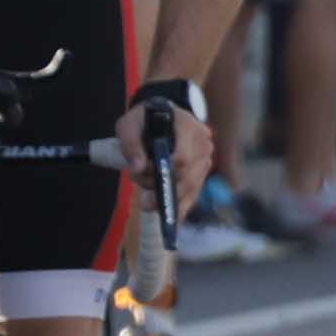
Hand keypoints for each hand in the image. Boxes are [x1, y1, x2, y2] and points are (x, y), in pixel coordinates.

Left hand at [111, 96, 214, 218]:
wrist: (162, 115)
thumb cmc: (144, 119)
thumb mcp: (129, 125)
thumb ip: (130, 144)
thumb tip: (138, 168)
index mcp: (188, 127)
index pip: (182, 157)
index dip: (163, 172)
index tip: (141, 176)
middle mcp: (203, 143)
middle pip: (187, 175)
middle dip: (164, 189)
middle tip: (143, 199)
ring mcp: (206, 158)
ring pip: (192, 186)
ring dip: (172, 200)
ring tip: (150, 208)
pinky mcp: (203, 171)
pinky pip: (195, 191)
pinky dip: (183, 206)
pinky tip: (172, 221)